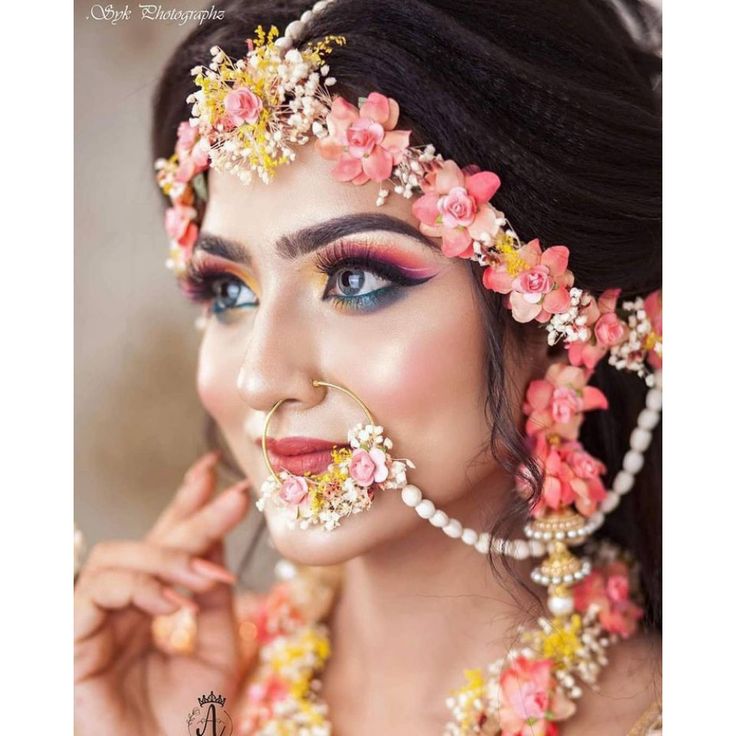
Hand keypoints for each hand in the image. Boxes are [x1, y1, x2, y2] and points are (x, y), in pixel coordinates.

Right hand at [74, 451, 251, 735]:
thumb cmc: (190, 726)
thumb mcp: (218, 649)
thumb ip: (214, 597)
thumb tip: (218, 545)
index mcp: (150, 610)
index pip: (165, 545)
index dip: (186, 505)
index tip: (213, 469)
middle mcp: (119, 611)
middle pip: (148, 542)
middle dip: (193, 516)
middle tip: (235, 497)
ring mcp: (93, 624)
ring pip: (119, 557)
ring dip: (170, 557)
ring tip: (209, 576)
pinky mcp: (71, 640)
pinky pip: (98, 590)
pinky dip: (141, 587)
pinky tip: (174, 603)